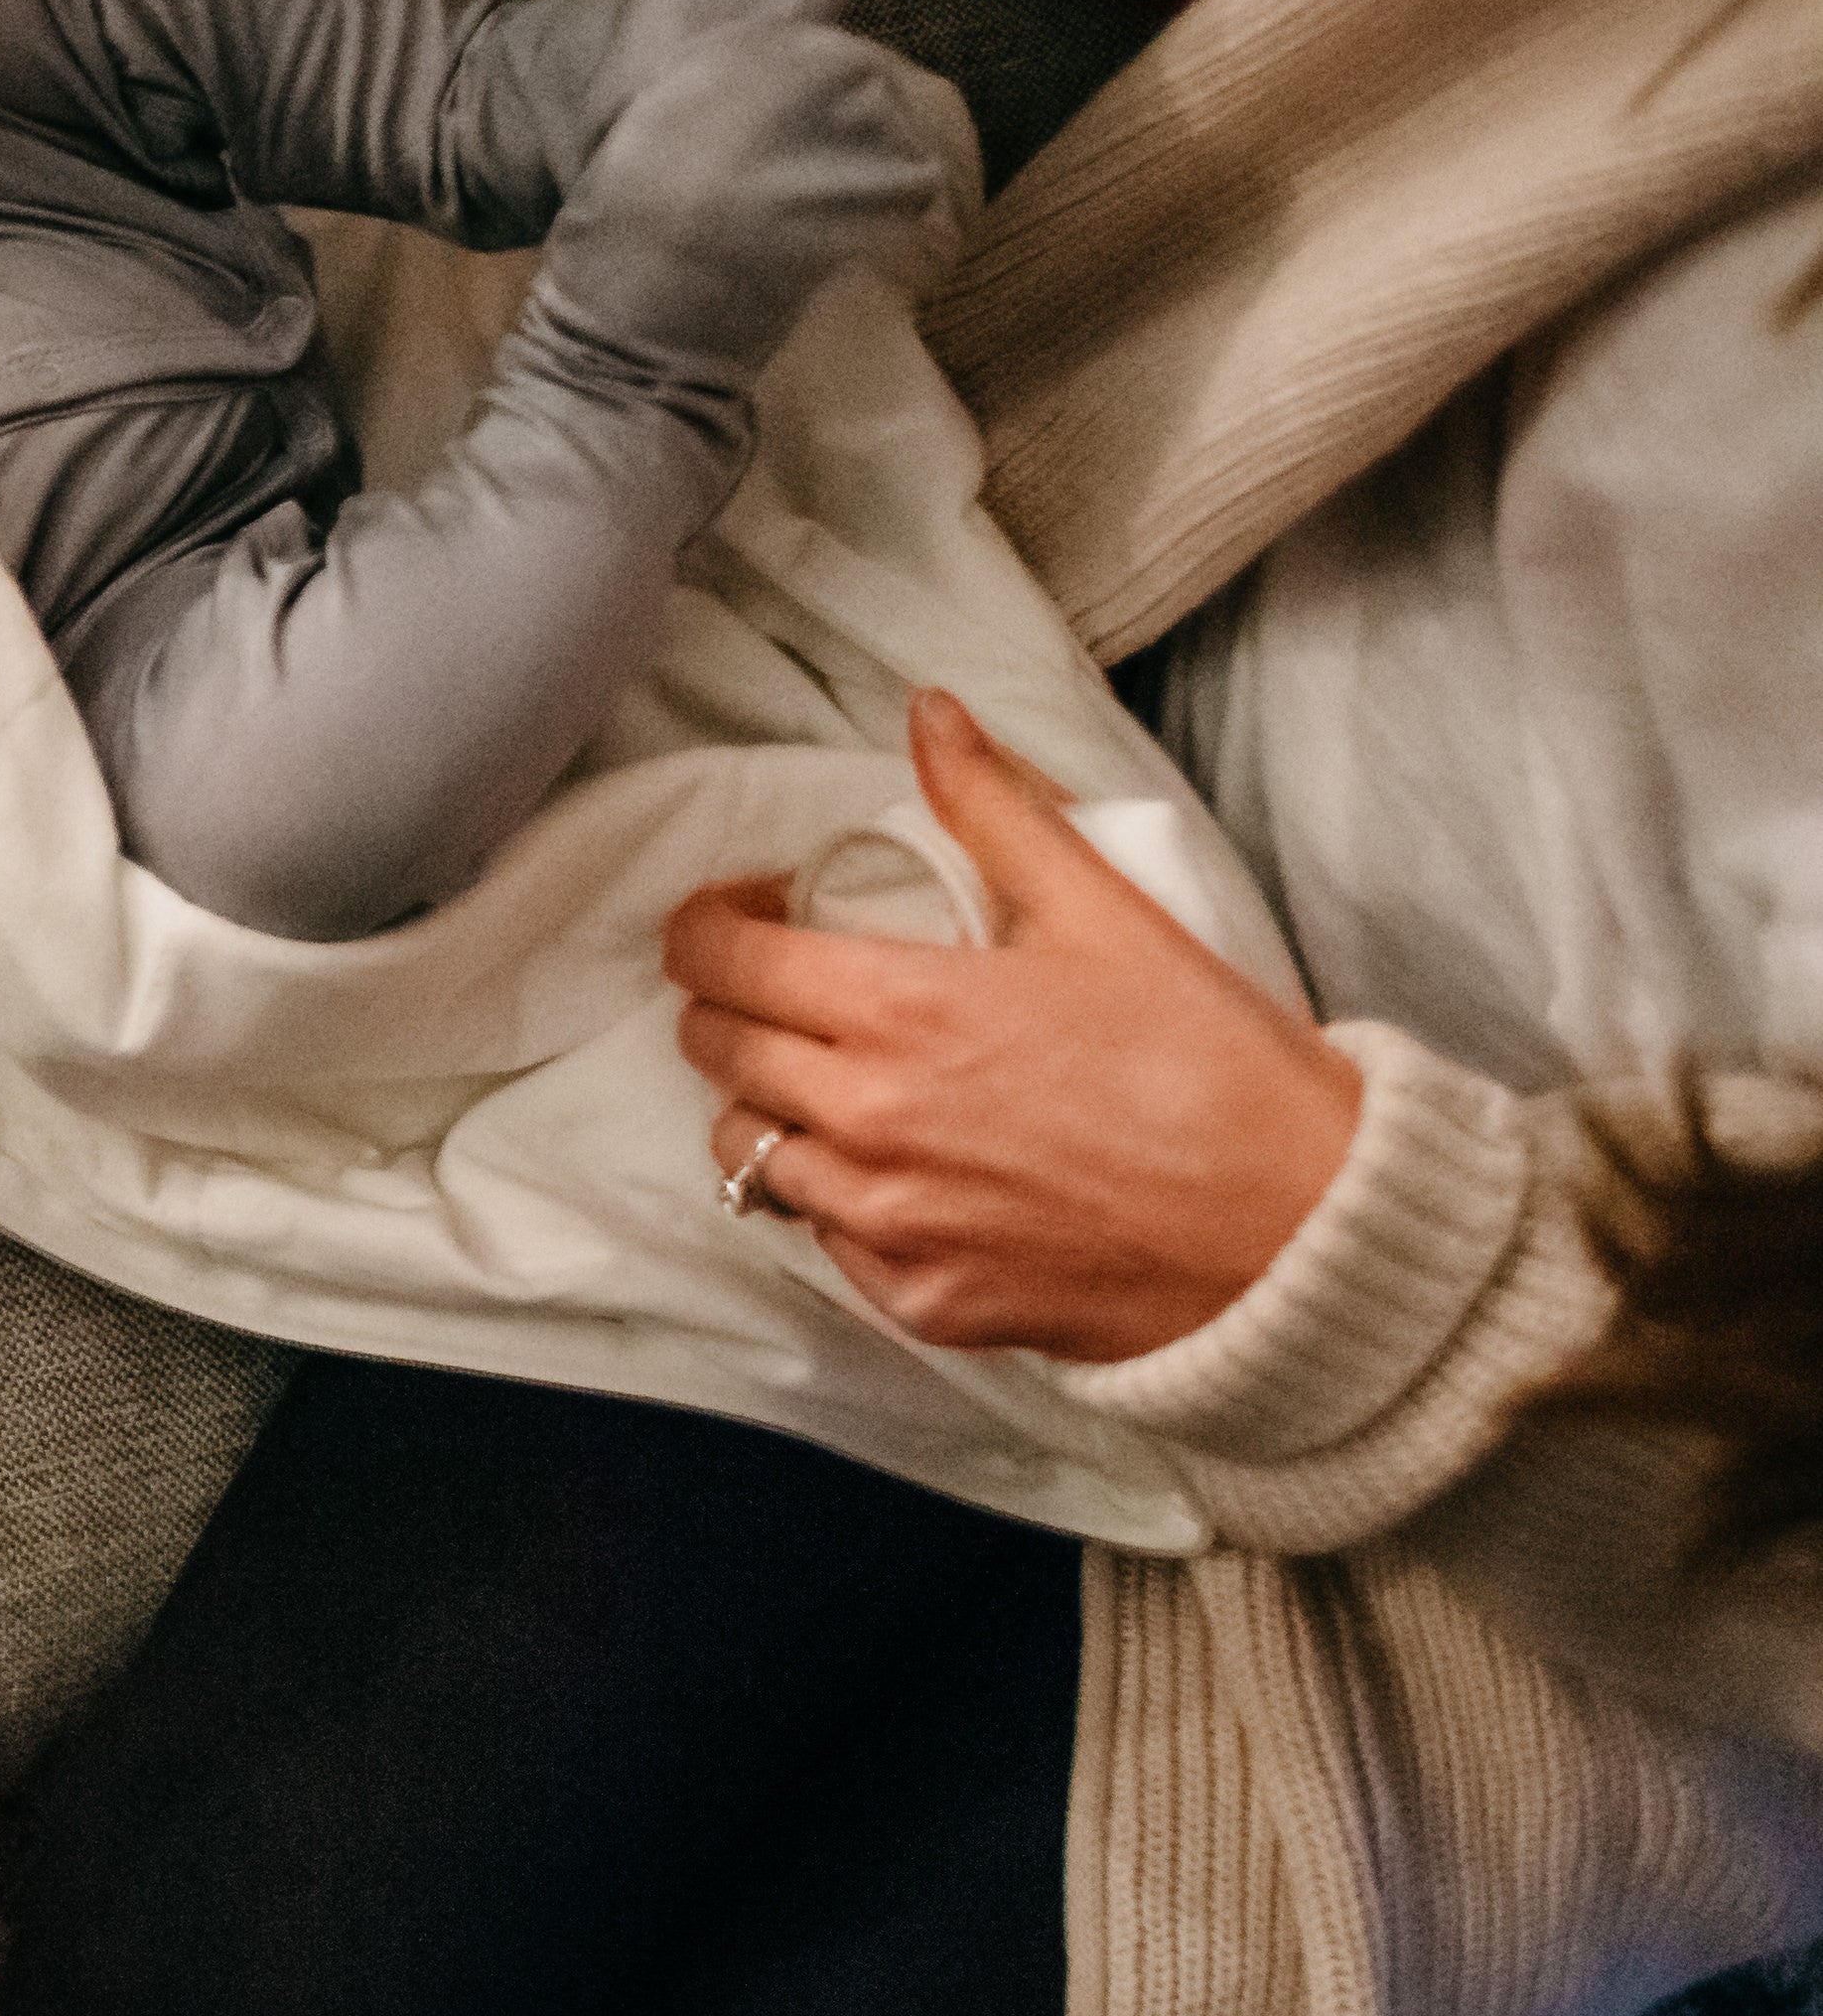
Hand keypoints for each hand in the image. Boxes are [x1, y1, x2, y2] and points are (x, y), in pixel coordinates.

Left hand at [666, 689, 1363, 1360]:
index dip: (713, 924)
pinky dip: (839, 1197)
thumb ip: (992, 806)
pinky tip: (905, 1166)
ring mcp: (886, 1220)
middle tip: (798, 987)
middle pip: (717, 1051)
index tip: (754, 913)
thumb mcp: (1103, 910)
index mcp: (897, 1011)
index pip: (717, 959)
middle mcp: (867, 1121)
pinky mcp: (918, 1301)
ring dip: (773, 1106)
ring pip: (748, 1153)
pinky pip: (823, 1238)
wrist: (1302, 1230)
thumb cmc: (1212, 1066)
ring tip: (844, 1080)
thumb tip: (927, 715)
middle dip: (736, 1004)